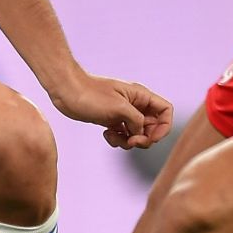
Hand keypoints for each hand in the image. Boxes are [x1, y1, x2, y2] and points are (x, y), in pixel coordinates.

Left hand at [47, 72, 173, 149]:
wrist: (66, 91)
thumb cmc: (91, 95)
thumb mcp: (119, 108)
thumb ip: (137, 121)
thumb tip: (140, 134)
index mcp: (140, 96)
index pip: (165, 111)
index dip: (164, 127)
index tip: (152, 137)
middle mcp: (135, 104)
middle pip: (153, 127)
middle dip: (144, 138)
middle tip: (131, 142)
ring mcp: (123, 113)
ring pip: (137, 134)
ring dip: (129, 141)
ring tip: (115, 137)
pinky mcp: (111, 121)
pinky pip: (123, 136)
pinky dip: (117, 140)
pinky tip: (106, 135)